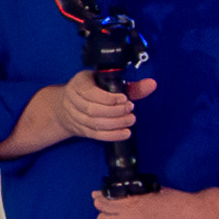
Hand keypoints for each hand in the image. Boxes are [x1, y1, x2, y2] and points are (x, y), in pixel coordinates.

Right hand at [37, 69, 153, 146]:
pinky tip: (125, 133)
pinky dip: (112, 135)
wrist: (66, 106)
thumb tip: (152, 84)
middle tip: (131, 109)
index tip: (125, 99)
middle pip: (93, 110)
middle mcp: (73, 100)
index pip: (91, 93)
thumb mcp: (107, 82)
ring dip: (116, 123)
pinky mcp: (81, 129)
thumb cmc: (93, 89)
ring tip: (130, 120)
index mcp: (79, 84)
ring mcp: (75, 116)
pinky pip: (96, 135)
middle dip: (115, 111)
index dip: (109, 98)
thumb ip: (130, 86)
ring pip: (94, 123)